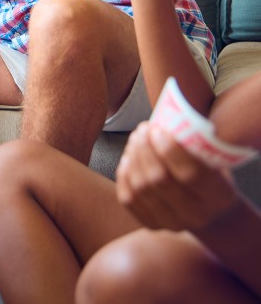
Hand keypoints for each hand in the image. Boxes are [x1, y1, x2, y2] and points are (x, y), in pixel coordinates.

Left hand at [116, 122, 239, 232]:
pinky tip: (128, 158)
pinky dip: (124, 174)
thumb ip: (197, 146)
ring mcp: (171, 222)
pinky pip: (128, 198)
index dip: (169, 151)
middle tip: (142, 129)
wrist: (212, 213)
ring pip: (140, 188)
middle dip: (145, 149)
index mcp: (218, 197)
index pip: (190, 175)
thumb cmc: (212, 176)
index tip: (158, 129)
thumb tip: (167, 117)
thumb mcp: (216, 162)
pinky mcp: (151, 224)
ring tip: (135, 139)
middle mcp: (195, 215)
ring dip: (133, 158)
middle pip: (159, 180)